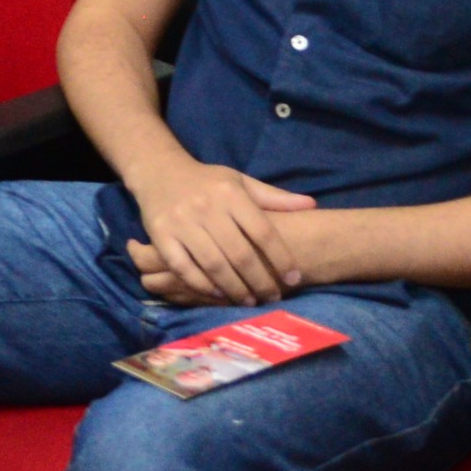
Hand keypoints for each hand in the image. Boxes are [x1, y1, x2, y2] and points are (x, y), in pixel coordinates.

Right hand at [125, 156, 317, 305]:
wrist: (159, 170)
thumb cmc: (207, 181)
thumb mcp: (241, 182)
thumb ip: (274, 197)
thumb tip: (311, 205)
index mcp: (230, 193)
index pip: (262, 230)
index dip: (281, 257)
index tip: (294, 278)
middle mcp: (206, 207)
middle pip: (239, 253)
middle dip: (260, 280)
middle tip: (272, 297)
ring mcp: (181, 222)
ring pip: (213, 264)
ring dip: (234, 288)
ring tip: (249, 301)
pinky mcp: (160, 236)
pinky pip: (183, 268)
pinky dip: (202, 285)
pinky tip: (218, 295)